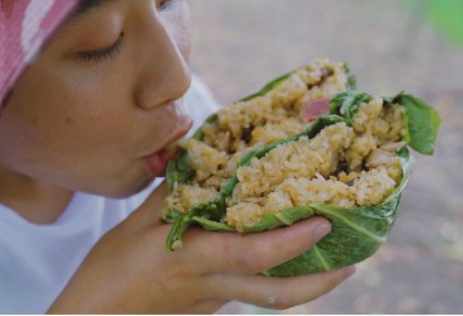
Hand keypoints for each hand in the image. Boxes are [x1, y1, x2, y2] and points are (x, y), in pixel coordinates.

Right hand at [47, 183, 354, 313]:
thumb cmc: (109, 271)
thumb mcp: (135, 224)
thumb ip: (173, 194)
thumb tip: (202, 162)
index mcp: (192, 259)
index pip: (252, 254)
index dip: (292, 240)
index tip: (323, 223)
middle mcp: (212, 284)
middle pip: (278, 294)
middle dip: (321, 281)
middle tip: (354, 261)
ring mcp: (213, 300)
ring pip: (271, 299)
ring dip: (309, 286)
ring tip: (336, 265)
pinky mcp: (210, 305)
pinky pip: (252, 292)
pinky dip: (277, 279)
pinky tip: (282, 260)